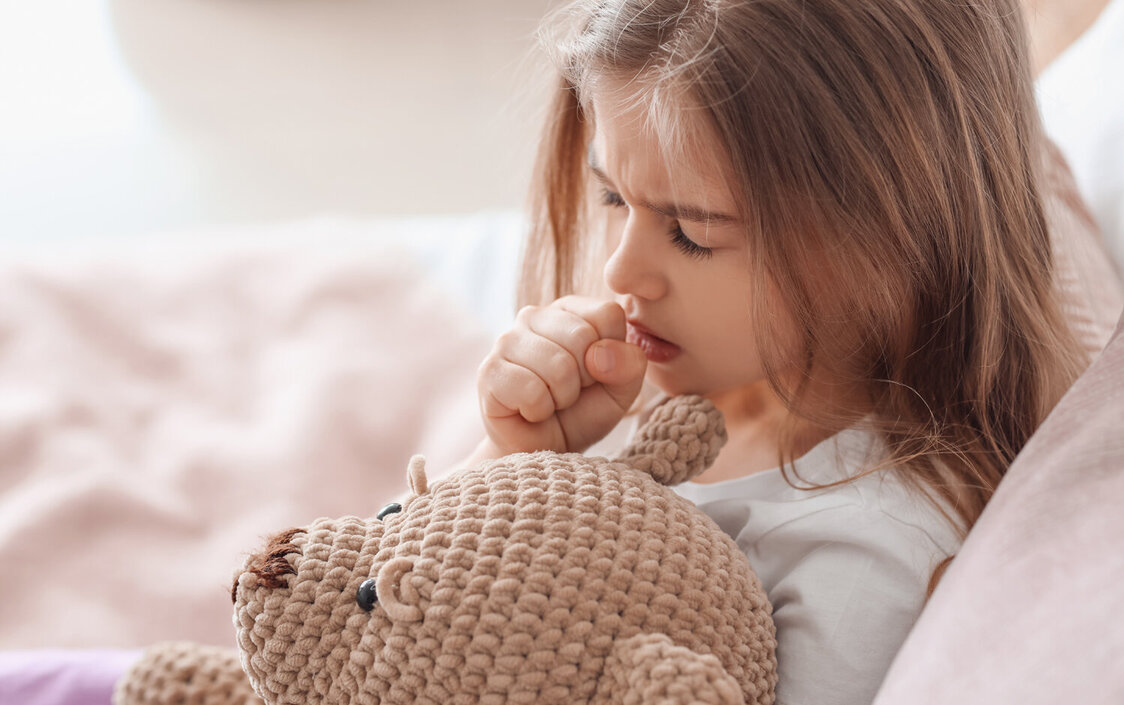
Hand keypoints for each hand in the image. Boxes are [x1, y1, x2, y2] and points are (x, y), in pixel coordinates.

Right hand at [476, 295, 647, 454]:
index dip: (610, 354)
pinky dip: (539, 410)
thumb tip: (600, 353)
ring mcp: (506, 341)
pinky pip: (530, 389)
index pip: (608, 314)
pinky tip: (529, 410)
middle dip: (585, 378)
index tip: (595, 373)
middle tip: (569, 393)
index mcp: (569, 310)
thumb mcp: (621, 390)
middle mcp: (534, 316)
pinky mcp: (488, 371)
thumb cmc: (582, 413)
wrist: (544, 449)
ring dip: (562, 397)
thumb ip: (629, 364)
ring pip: (557, 365)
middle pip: (582, 337)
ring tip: (550, 402)